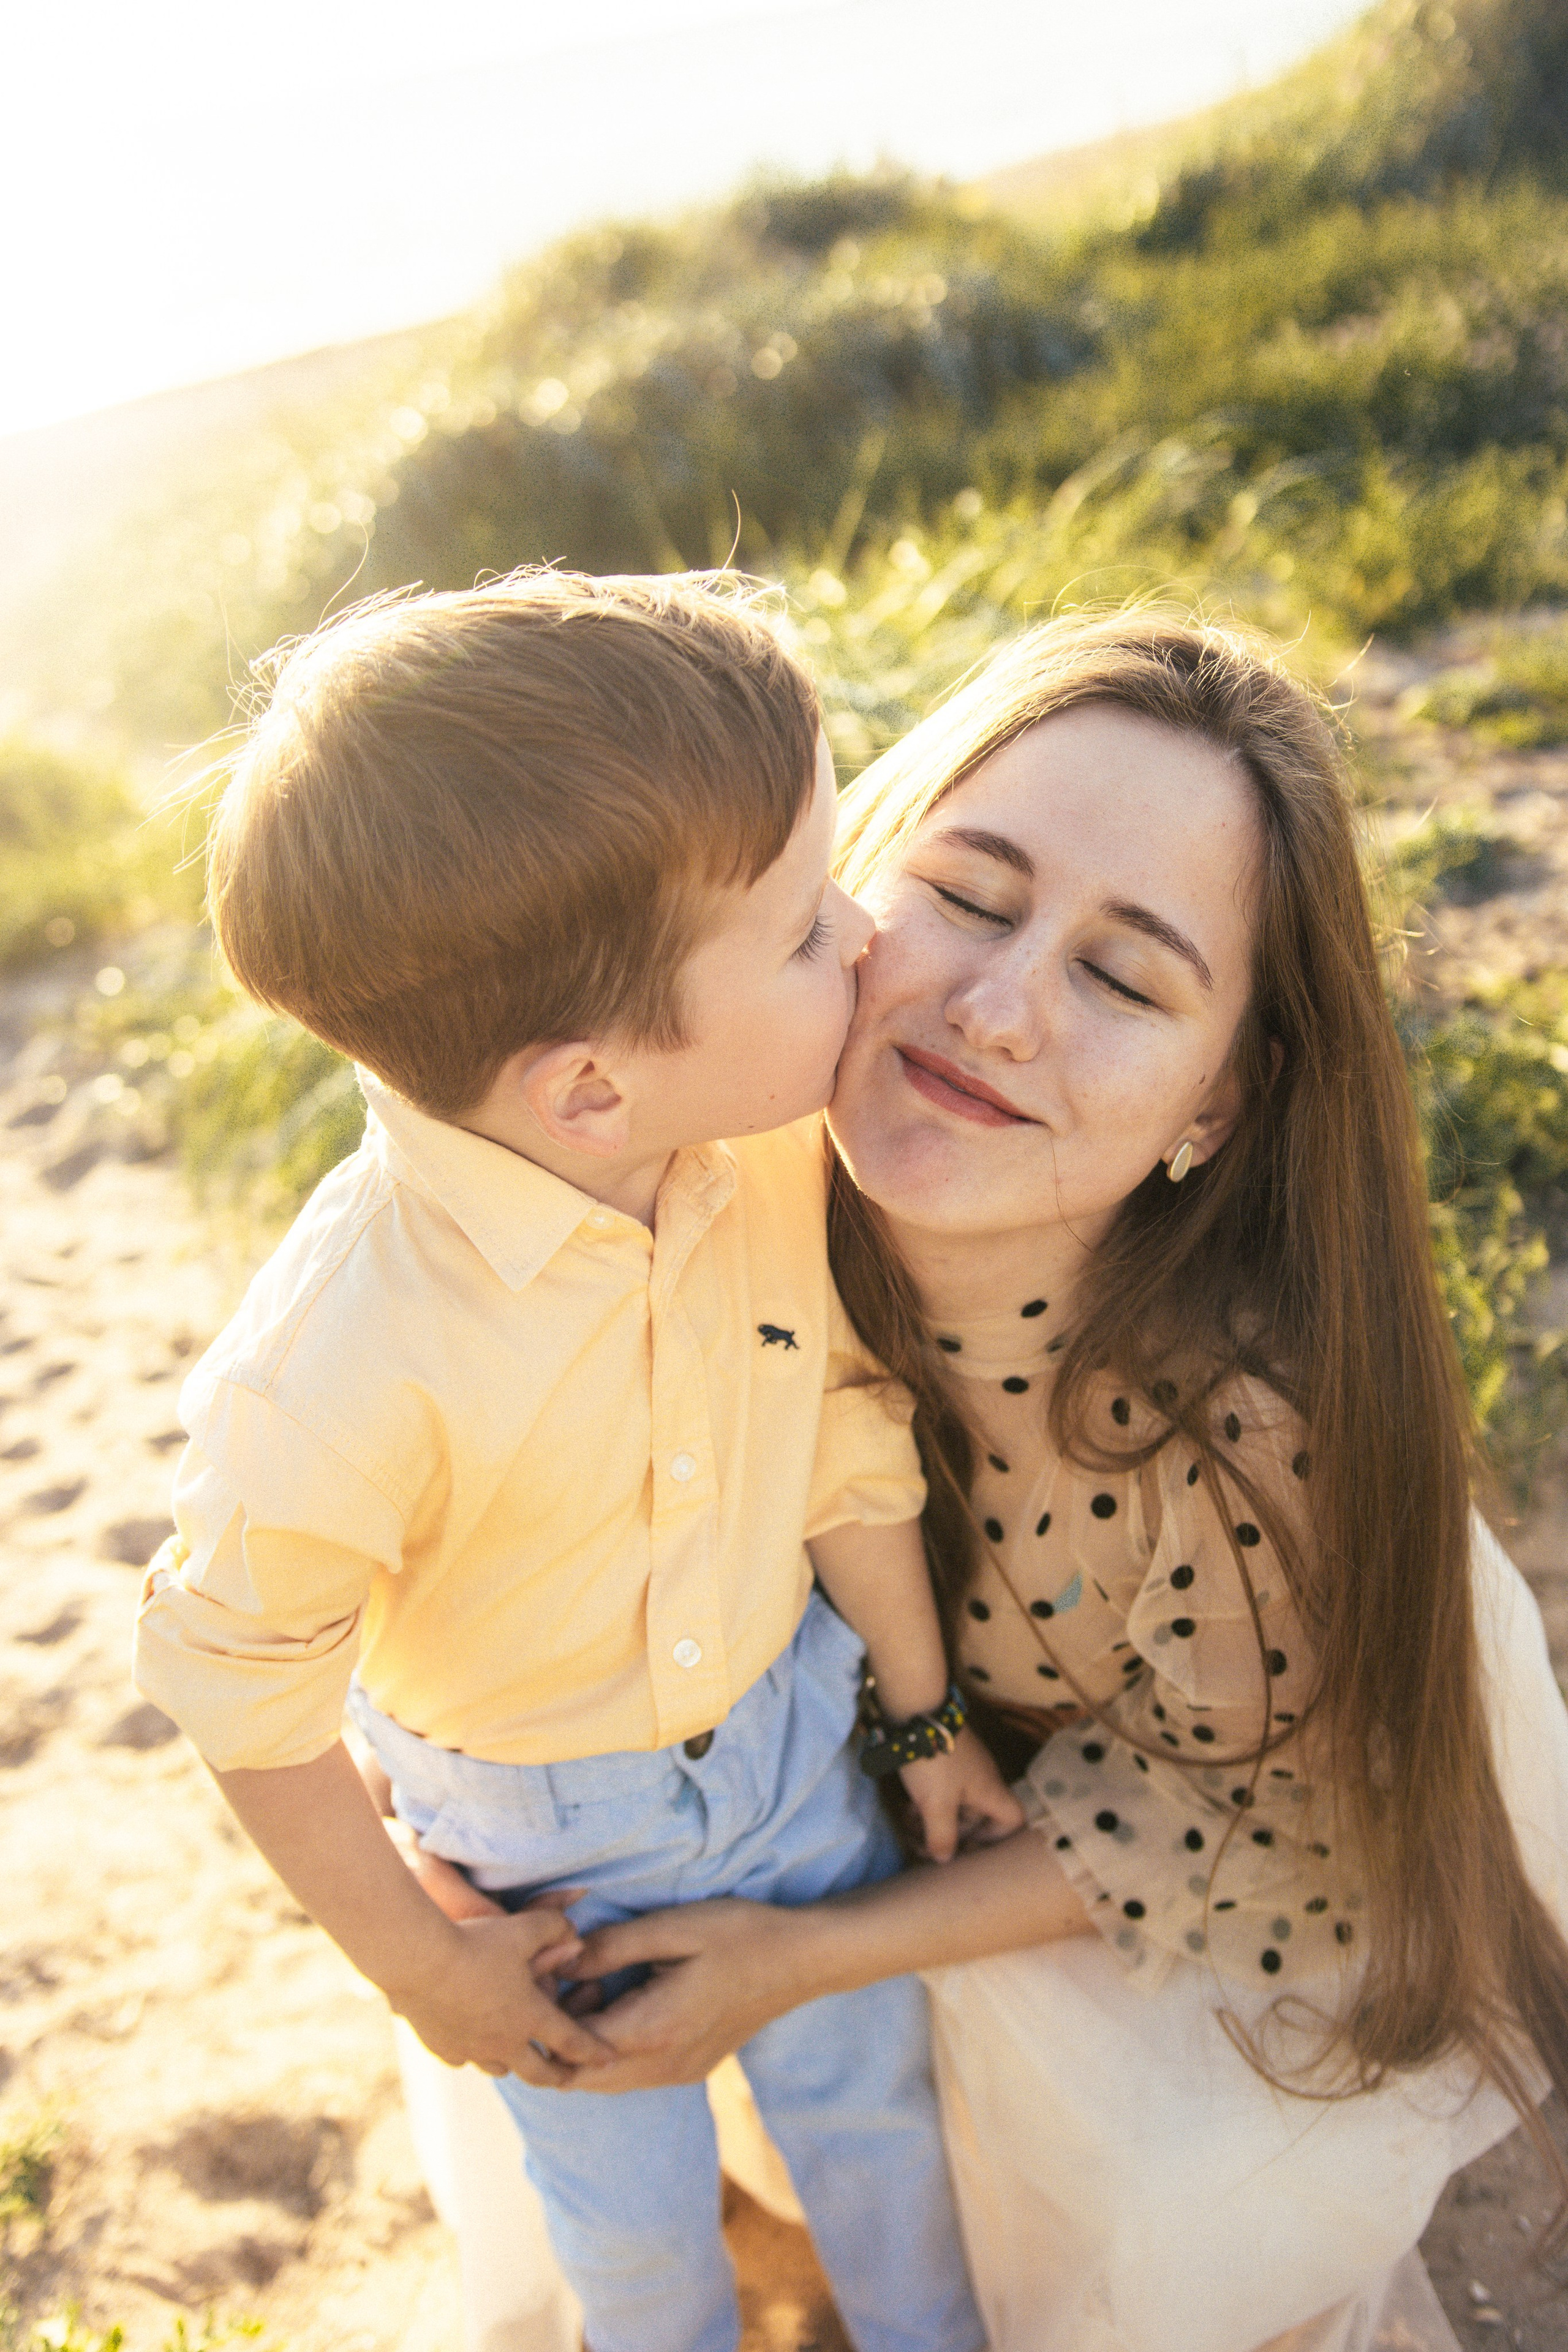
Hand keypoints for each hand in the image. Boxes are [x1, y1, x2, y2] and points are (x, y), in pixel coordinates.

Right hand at [345, 1731, 594, 2069]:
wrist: (420, 1961)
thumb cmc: (478, 1942)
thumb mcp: (526, 1927)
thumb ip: (556, 1928)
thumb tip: (575, 1935)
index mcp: (531, 2017)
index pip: (572, 2041)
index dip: (594, 2050)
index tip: (611, 2057)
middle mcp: (503, 2042)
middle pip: (537, 2072)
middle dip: (557, 2075)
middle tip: (568, 2079)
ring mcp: (469, 2049)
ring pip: (499, 2068)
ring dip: (514, 2065)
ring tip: (519, 2060)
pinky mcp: (439, 2046)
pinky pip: (463, 2059)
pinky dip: (473, 2054)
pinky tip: (472, 2044)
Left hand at [559, 1899, 807, 2092]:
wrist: (801, 1960)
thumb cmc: (740, 1935)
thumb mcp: (673, 1928)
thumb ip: (610, 1948)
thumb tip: (560, 1961)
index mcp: (654, 2031)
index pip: (571, 2048)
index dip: (548, 2013)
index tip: (549, 1972)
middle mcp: (662, 2067)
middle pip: (579, 2078)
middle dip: (559, 2034)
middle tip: (569, 1978)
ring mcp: (677, 2074)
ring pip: (604, 2080)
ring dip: (585, 2041)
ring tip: (599, 1984)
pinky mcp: (689, 2069)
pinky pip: (631, 2073)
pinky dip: (612, 2045)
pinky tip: (626, 1997)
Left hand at [899, 1725, 1025, 1862]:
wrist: (916, 1713)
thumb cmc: (934, 1762)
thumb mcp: (936, 1805)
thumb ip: (942, 1836)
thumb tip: (944, 1859)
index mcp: (990, 1791)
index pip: (1014, 1818)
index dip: (997, 1838)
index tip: (969, 1846)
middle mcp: (983, 1779)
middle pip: (979, 1817)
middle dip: (953, 1834)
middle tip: (925, 1846)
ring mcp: (965, 1768)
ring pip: (956, 1804)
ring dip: (936, 1820)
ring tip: (911, 1828)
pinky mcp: (947, 1759)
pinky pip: (943, 1790)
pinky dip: (929, 1803)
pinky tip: (907, 1809)